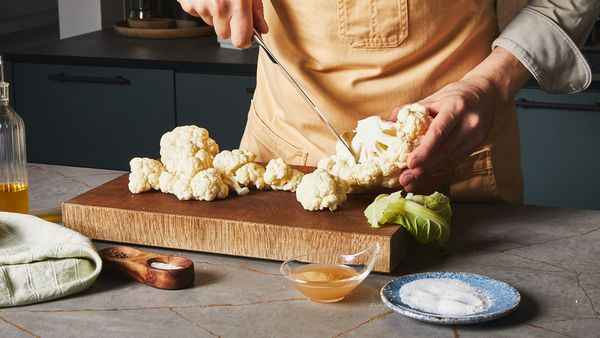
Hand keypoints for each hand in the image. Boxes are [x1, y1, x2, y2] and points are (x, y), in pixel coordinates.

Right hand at [177, 0, 268, 47]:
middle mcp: (219, 6)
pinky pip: (196, 12)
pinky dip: (201, 5)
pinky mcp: (187, 2)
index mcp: (237, 3)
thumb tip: (261, 28)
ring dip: (215, 14)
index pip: (240, 40)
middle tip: (232, 8)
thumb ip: (256, 10)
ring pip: (210, 23)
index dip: (244, 40)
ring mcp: (201, 5)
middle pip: (224, 34)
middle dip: (230, 25)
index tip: (247, 37)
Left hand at [393, 47, 530, 192]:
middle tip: (404, 179)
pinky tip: (424, 175)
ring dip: (428, 173)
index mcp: (456, 107)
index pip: (439, 131)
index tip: (410, 163)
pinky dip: (437, 169)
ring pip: (449, 159)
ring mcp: (475, 137)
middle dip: (423, 168)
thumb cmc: (456, 95)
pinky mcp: (476, 146)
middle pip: (444, 151)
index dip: (425, 150)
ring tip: (410, 182)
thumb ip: (412, 109)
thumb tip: (389, 121)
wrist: (486, 94)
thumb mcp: (435, 97)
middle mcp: (469, 123)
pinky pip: (454, 161)